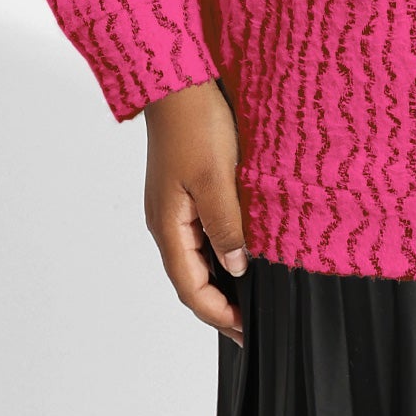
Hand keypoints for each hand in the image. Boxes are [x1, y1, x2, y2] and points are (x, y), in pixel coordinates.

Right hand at [143, 77, 247, 347]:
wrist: (178, 83)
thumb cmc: (196, 125)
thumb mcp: (216, 178)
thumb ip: (226, 226)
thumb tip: (237, 267)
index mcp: (168, 226)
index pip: (190, 287)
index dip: (217, 314)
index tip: (244, 331)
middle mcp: (165, 221)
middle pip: (189, 277)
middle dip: (218, 304)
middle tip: (249, 322)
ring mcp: (172, 205)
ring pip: (194, 255)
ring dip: (218, 277)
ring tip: (248, 294)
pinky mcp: (183, 188)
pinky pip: (198, 232)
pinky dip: (217, 250)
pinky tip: (239, 248)